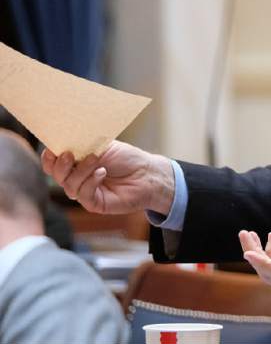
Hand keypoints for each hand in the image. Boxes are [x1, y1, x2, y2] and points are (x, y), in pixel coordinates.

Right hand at [40, 140, 174, 215]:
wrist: (147, 173)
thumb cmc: (127, 158)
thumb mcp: (103, 146)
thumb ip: (82, 145)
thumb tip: (63, 139)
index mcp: (76, 163)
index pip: (53, 164)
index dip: (49, 158)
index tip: (52, 149)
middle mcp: (78, 178)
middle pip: (56, 176)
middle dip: (61, 165)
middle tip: (70, 154)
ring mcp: (85, 192)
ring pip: (69, 185)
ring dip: (81, 171)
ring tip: (97, 160)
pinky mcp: (94, 204)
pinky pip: (83, 195)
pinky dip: (90, 182)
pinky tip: (102, 173)